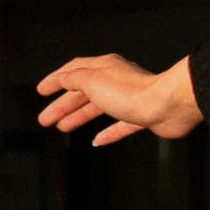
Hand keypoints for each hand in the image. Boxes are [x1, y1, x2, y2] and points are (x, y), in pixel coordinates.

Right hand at [36, 53, 200, 147]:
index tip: (41, 91)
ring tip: (62, 127)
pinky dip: (106, 133)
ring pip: (98, 108)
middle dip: (62, 105)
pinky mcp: (141, 117)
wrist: (168, 105)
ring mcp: (129, 99)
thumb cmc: (131, 91)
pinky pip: (119, 126)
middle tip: (44, 119)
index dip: (56, 80)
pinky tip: (96, 141)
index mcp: (104, 67)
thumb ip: (74, 78)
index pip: (74, 70)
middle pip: (83, 92)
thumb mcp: (92, 80)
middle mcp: (116, 81)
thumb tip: (63, 78)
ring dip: (78, 117)